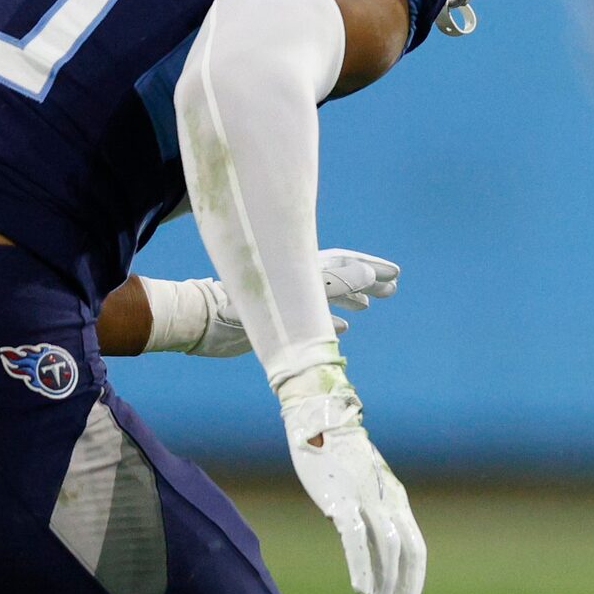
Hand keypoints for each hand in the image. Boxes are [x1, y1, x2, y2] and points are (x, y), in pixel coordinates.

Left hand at [144, 251, 400, 357]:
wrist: (198, 320)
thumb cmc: (235, 308)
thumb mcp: (286, 295)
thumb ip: (328, 287)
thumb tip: (365, 278)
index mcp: (299, 270)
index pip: (344, 266)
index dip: (370, 269)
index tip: (395, 275)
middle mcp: (295, 280)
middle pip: (340, 276)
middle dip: (368, 280)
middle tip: (394, 287)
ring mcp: (285, 299)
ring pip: (326, 294)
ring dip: (351, 298)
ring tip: (371, 303)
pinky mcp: (277, 319)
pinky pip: (311, 316)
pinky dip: (330, 321)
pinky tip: (343, 327)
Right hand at [281, 381, 425, 593]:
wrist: (319, 420)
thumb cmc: (338, 458)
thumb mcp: (362, 490)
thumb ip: (368, 518)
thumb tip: (365, 553)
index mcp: (396, 501)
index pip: (416, 549)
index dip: (414, 580)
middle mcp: (389, 502)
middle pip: (408, 553)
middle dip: (404, 588)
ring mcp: (367, 500)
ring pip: (388, 549)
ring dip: (385, 583)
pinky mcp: (342, 499)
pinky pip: (356, 538)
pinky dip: (362, 565)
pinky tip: (359, 589)